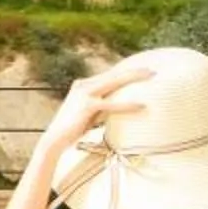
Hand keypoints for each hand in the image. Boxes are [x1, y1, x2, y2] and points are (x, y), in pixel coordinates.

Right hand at [41, 56, 155, 160]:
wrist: (54, 139)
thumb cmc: (73, 129)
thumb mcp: (90, 114)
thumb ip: (102, 107)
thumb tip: (120, 107)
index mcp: (83, 85)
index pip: (109, 74)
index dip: (126, 71)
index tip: (142, 69)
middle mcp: (84, 85)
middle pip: (114, 74)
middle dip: (134, 70)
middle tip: (152, 69)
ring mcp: (84, 94)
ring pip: (114, 82)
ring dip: (133, 77)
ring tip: (151, 77)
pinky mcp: (87, 106)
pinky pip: (112, 104)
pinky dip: (128, 105)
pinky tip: (142, 106)